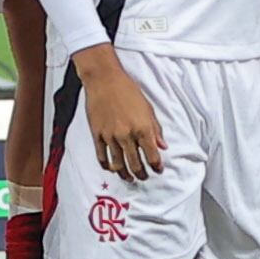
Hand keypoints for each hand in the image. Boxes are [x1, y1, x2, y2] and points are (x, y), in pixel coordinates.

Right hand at [76, 49, 164, 184]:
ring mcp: (110, 137)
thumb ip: (156, 129)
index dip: (156, 166)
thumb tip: (163, 146)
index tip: (158, 170)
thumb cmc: (128, 91)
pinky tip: (112, 169)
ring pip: (118, 164)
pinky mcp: (97, 135)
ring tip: (129, 178)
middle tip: (144, 177)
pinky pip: (102, 157)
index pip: (152, 155)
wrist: (104, 80)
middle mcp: (127, 135)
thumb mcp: (148, 108)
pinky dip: (107, 166)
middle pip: (135, 163)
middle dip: (142, 173)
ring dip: (125, 174)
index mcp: (143, 128)